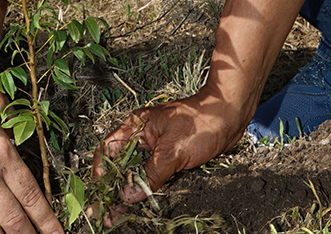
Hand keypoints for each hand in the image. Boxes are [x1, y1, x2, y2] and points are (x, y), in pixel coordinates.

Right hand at [93, 90, 242, 205]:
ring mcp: (156, 149)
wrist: (229, 115)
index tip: (101, 193)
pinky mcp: (169, 158)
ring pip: (136, 173)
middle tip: (107, 212)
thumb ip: (150, 174)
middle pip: (119, 165)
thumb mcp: (174, 150)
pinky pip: (152, 177)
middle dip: (112, 189)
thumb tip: (128, 195)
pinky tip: (139, 205)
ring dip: (129, 193)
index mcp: (136, 127)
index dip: (101, 171)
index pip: (107, 149)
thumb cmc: (202, 121)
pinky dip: (145, 190)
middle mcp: (143, 138)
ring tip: (118, 214)